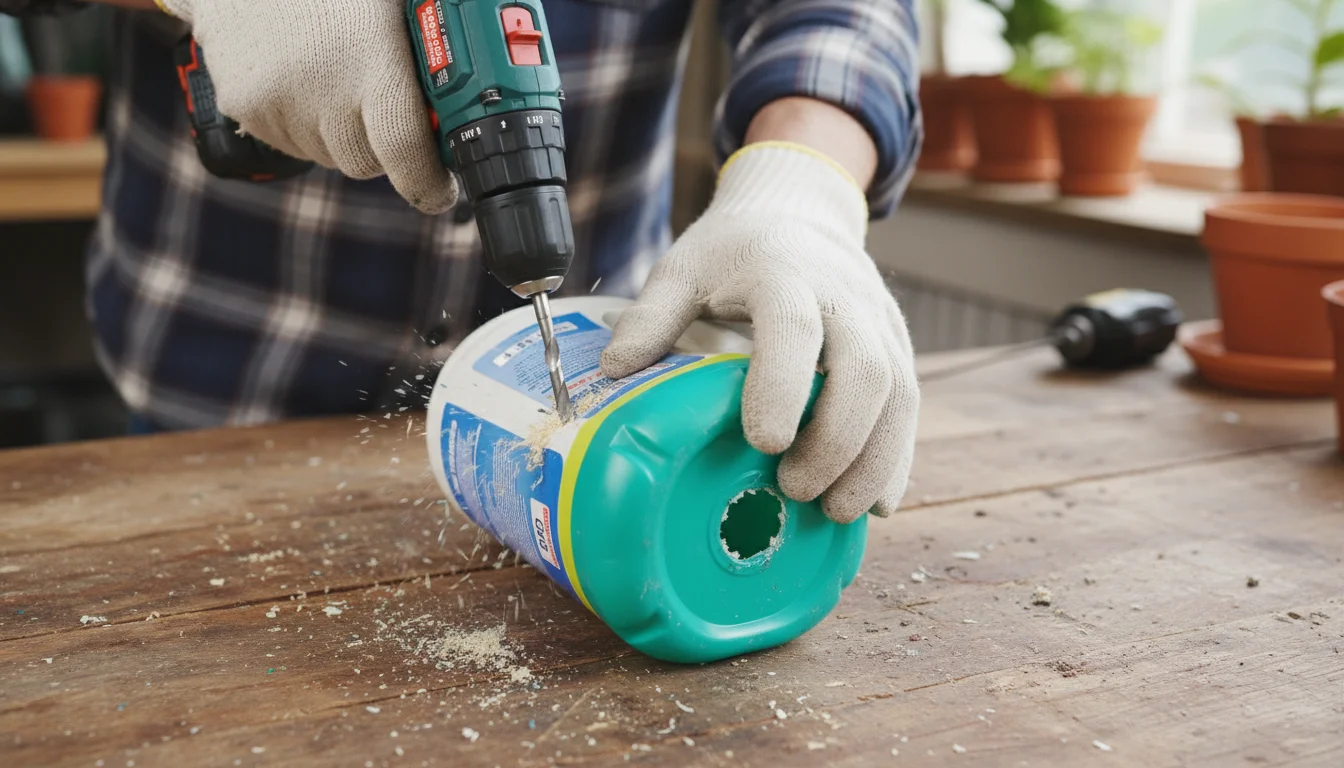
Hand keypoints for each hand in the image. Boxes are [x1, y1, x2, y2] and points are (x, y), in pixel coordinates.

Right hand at [160, 0, 457, 213]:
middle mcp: (321, 86)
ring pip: (326, 154)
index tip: (440, 191)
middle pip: (365, 163)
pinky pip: (287, 141)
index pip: (405, 151)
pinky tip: (297, 73)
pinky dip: (300, 122)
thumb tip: (456, 113)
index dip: (427, 182)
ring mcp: (275, 99)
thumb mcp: (392, 5)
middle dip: (381, 147)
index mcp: (371, 56)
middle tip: (381, 104)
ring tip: (330, 70)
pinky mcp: (243, 104)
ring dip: (337, 131)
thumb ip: (427, 56)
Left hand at [601, 143, 918, 522]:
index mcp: (784, 274)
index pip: (795, 329)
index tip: (764, 443)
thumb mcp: (683, 268)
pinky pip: (911, 407)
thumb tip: (614, 371)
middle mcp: (844, 298)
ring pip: (899, 395)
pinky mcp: (898, 347)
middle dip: (837, 441)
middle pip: (865, 371)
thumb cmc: (733, 252)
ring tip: (833, 511)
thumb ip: (652, 316)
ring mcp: (879, 323)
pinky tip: (875, 502)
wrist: (800, 215)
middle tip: (794, 489)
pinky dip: (896, 458)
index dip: (785, 387)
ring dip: (873, 461)